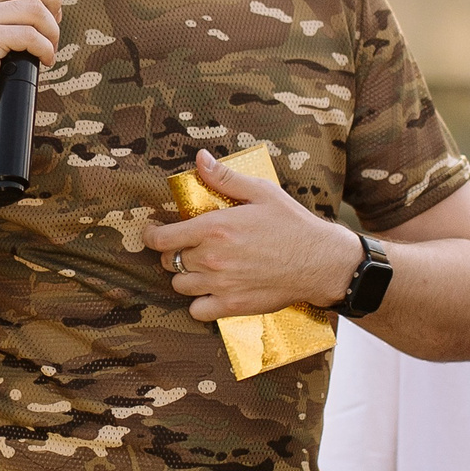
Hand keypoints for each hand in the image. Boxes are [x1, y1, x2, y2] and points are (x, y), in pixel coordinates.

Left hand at [141, 149, 364, 320]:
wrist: (319, 261)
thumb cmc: (292, 224)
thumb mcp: (261, 192)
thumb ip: (225, 178)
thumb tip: (200, 159)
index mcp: (214, 228)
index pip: (161, 239)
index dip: (150, 236)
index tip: (153, 232)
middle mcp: (211, 258)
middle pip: (169, 261)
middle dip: (173, 253)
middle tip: (188, 248)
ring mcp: (220, 285)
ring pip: (179, 285)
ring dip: (185, 276)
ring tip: (200, 268)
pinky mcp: (232, 306)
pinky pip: (197, 311)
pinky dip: (199, 303)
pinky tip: (210, 292)